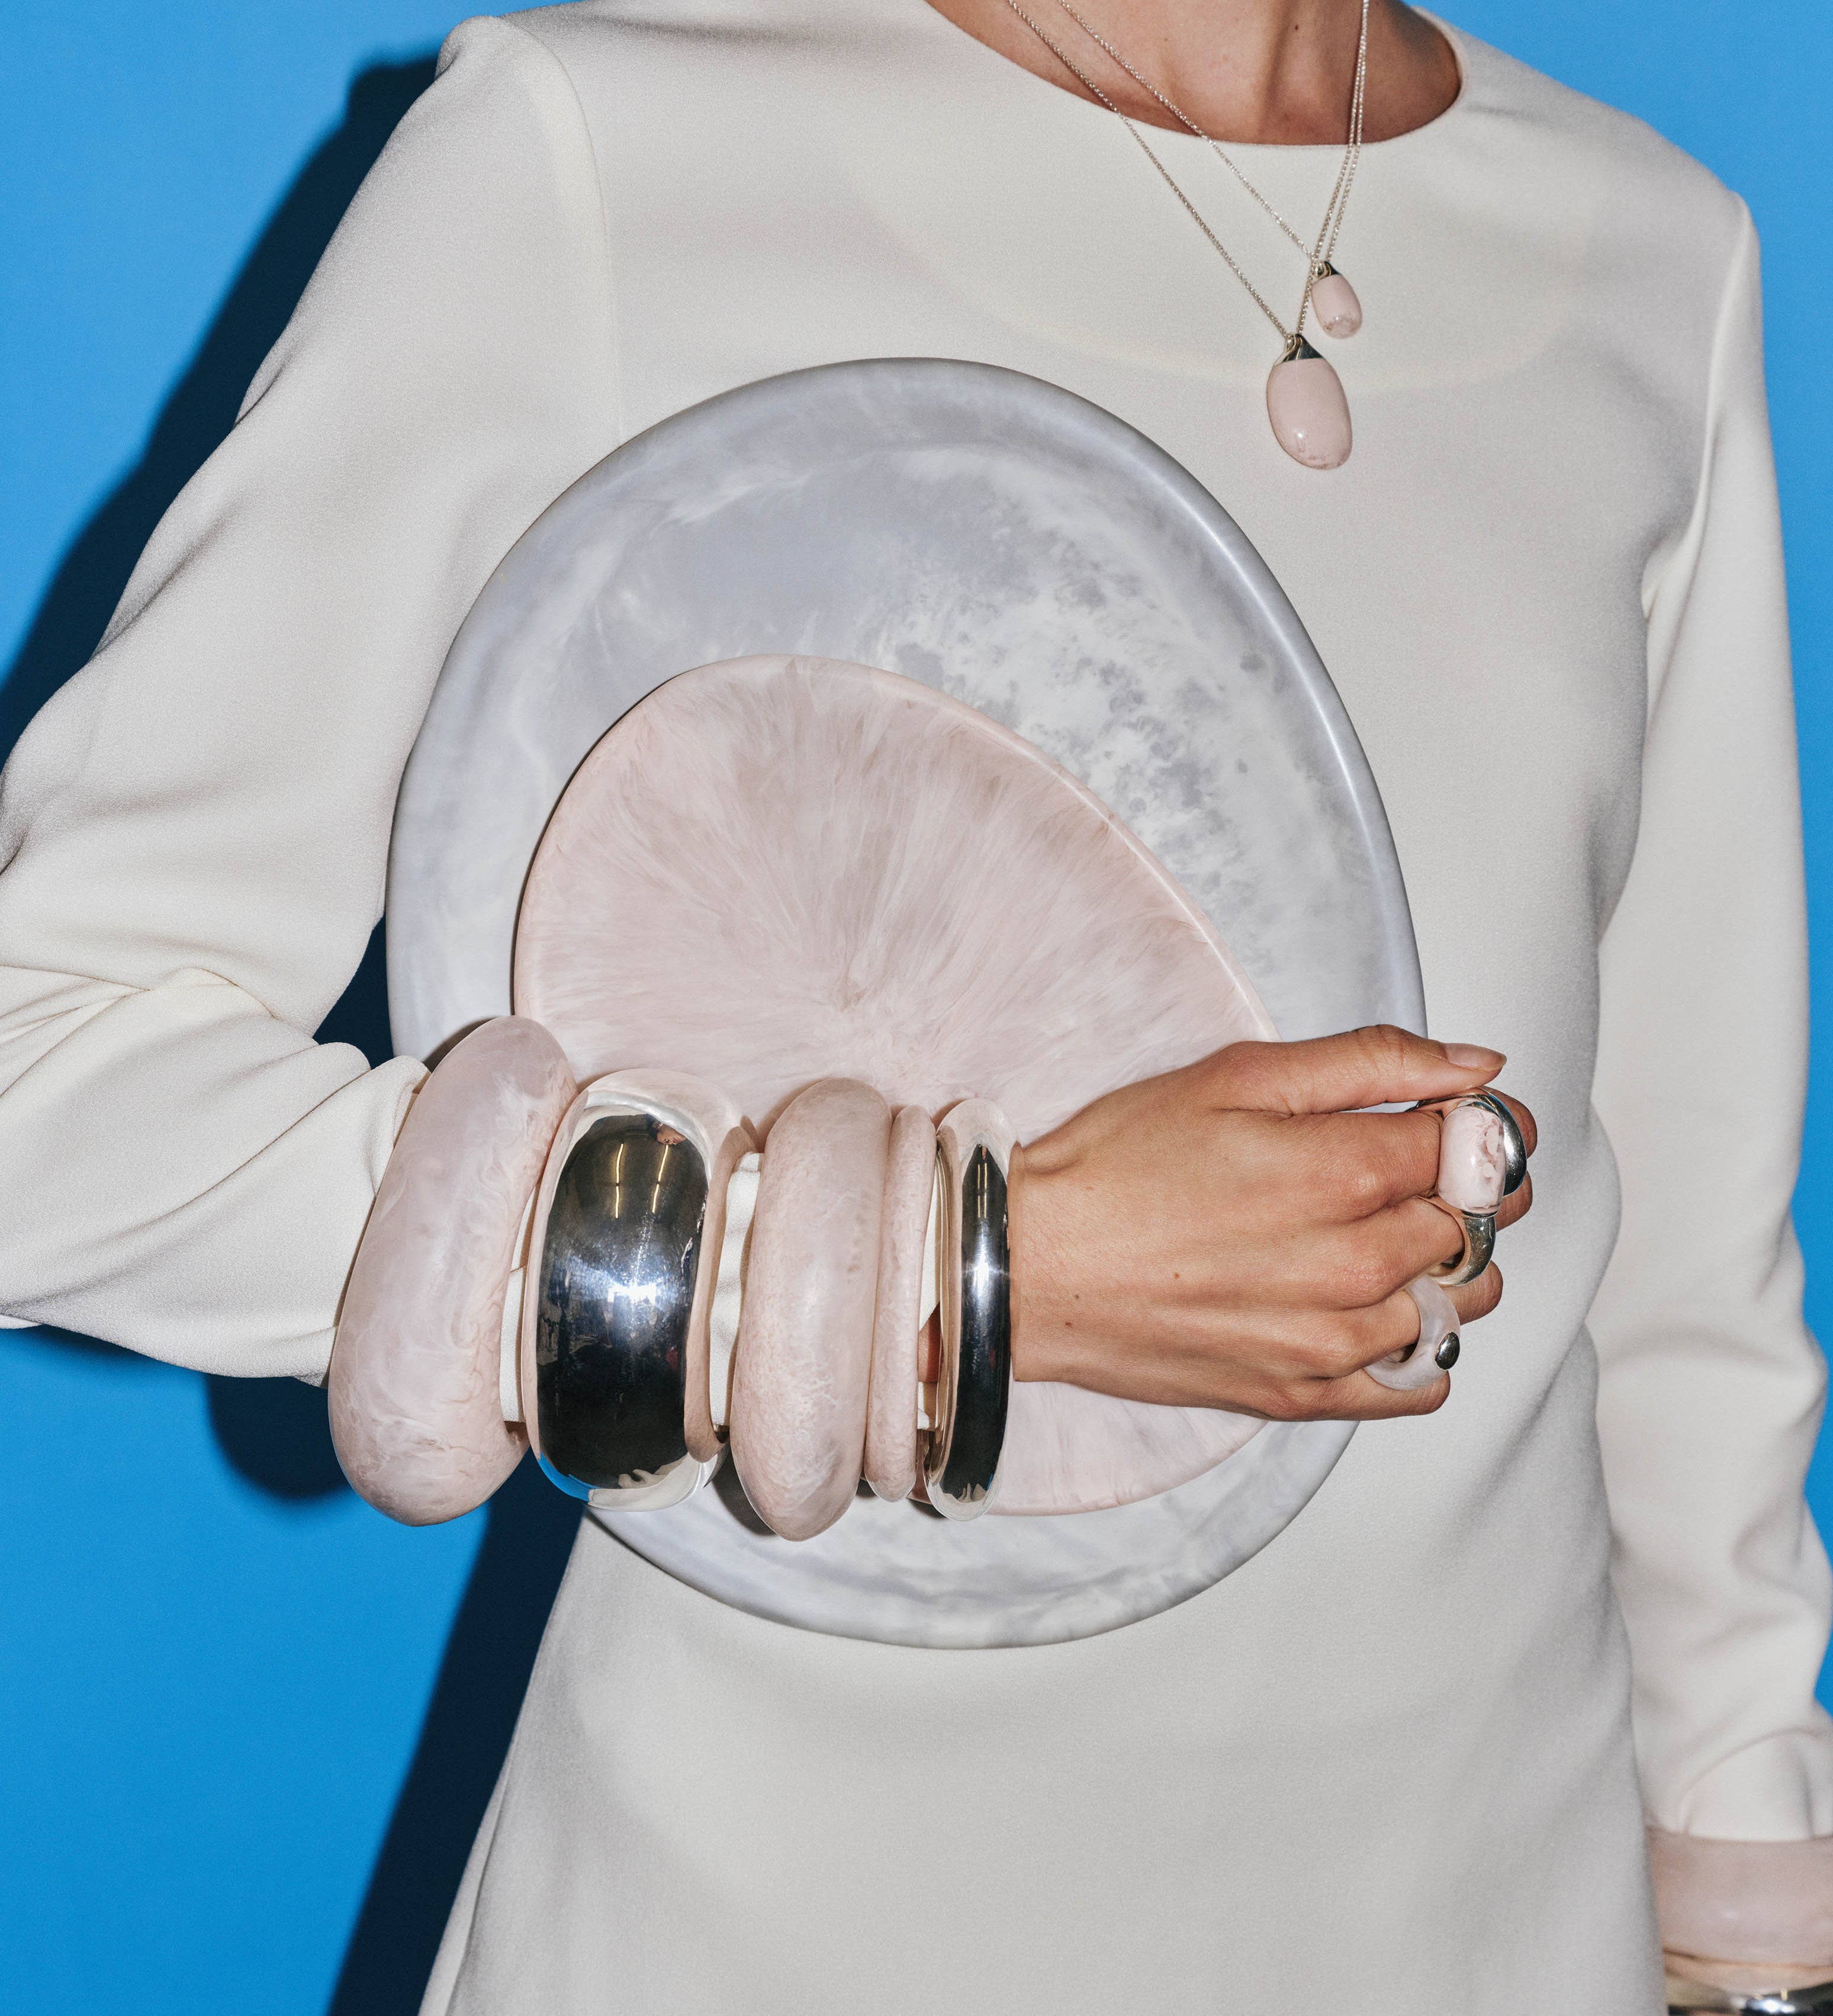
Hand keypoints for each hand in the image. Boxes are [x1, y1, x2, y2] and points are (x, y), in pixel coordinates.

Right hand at [1007, 1026, 1536, 1420]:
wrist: (1028, 1266)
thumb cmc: (1117, 1163)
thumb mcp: (1237, 1077)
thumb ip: (1371, 1064)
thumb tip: (1480, 1070)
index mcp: (1345, 1172)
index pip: (1482, 1149)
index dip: (1476, 1128)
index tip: (1446, 1123)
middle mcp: (1356, 1264)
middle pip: (1477, 1226)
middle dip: (1454, 1190)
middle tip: (1386, 1172)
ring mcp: (1333, 1339)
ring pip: (1462, 1304)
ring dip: (1443, 1267)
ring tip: (1373, 1240)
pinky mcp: (1303, 1393)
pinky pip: (1420, 1384)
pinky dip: (1419, 1347)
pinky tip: (1372, 1312)